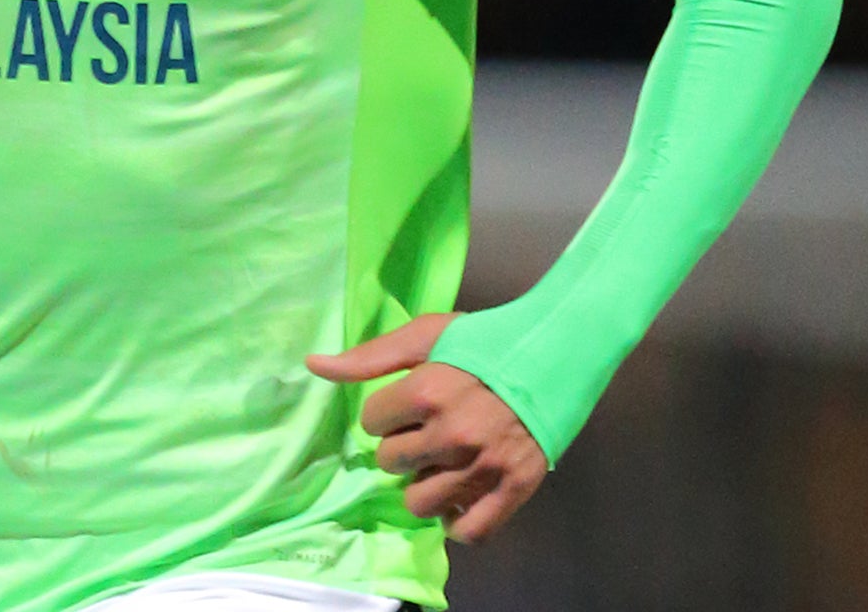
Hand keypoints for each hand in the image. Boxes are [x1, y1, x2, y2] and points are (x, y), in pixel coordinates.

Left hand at [306, 313, 545, 543]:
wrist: (555, 353)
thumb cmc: (485, 340)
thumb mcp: (425, 335)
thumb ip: (368, 356)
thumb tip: (312, 365)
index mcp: (425, 392)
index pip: (371, 422)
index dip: (385, 412)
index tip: (407, 403)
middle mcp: (451, 434)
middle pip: (391, 462)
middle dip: (402, 447)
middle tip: (426, 431)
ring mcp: (483, 466)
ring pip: (420, 502)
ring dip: (424, 485)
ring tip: (441, 463)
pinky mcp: (514, 488)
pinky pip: (469, 531)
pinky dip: (458, 521)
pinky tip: (459, 498)